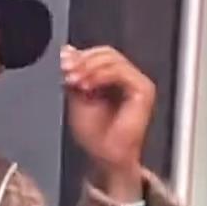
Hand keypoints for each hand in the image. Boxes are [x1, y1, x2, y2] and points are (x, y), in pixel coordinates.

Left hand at [61, 45, 155, 201]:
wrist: (105, 155)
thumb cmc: (94, 133)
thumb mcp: (76, 96)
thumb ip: (75, 73)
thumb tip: (67, 50)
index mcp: (113, 77)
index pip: (99, 54)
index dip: (80, 56)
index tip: (62, 64)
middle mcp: (128, 78)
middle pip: (107, 53)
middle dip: (83, 60)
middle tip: (67, 72)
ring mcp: (138, 83)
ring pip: (113, 59)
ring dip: (89, 67)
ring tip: (74, 81)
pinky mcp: (144, 90)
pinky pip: (121, 72)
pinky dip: (100, 75)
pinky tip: (86, 85)